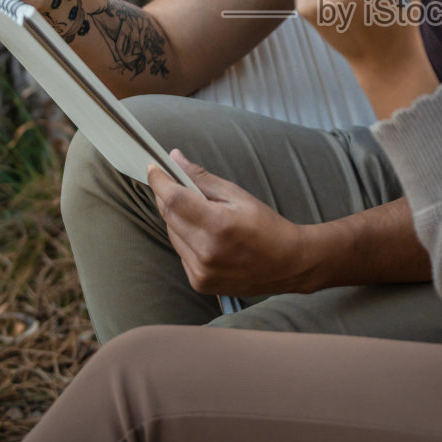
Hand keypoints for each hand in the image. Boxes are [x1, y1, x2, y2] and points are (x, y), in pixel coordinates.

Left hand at [147, 151, 317, 297]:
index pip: (173, 198)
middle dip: (166, 195)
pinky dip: (185, 238)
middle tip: (172, 181)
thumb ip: (202, 178)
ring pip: (171, 234)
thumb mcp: (237, 195)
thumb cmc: (265, 225)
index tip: (153, 166)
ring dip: (176, 218)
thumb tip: (174, 158)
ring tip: (198, 211)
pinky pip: (180, 252)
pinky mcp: (199, 283)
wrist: (288, 265)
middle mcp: (205, 252)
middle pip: (168, 215)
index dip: (159, 180)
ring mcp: (201, 271)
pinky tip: (204, 235)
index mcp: (218, 225)